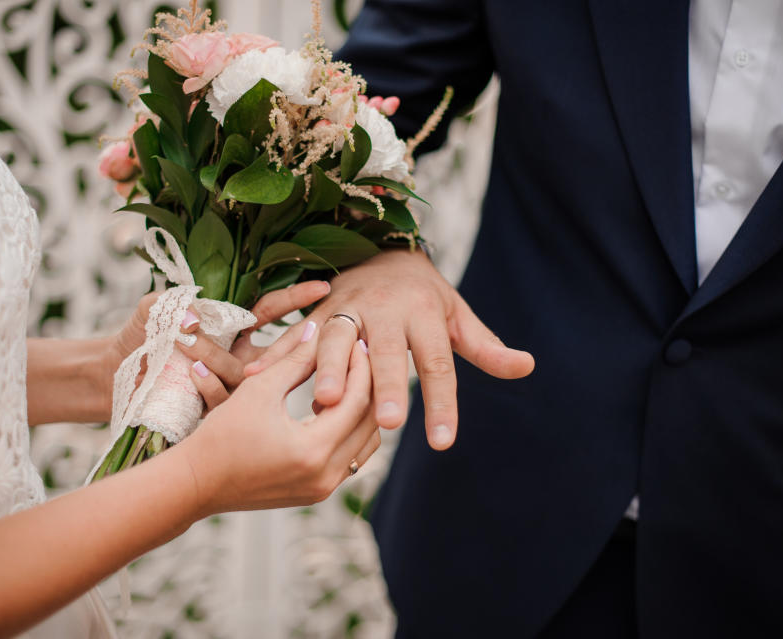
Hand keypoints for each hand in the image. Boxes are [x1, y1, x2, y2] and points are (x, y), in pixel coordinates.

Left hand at [105, 280, 331, 409]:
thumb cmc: (137, 339)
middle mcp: (239, 359)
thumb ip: (174, 299)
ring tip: (188, 338)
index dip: (297, 298)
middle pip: (275, 349)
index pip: (272, 310)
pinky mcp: (211, 412)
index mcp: (235, 330)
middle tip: (298, 330)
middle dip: (288, 340)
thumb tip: (199, 304)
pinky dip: (207, 385)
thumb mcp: (154, 309)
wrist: (109, 377)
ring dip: (216, 355)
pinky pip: (220, 401)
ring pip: (242, 375)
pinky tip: (191, 371)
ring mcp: (228, 387)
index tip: (324, 288)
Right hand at [180, 321, 379, 513]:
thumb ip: (295, 360)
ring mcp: (323, 489)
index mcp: (312, 450)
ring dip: (364, 410)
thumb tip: (317, 329)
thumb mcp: (259, 389)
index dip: (360, 367)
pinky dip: (351, 431)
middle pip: (368, 422)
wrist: (198, 483)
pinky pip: (350, 458)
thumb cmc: (221, 435)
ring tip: (354, 378)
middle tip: (363, 355)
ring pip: (365, 443)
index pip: (356, 400)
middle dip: (369, 385)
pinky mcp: (317, 493)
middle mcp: (325, 475)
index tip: (358, 341)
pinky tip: (338, 406)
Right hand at [244, 250, 534, 450]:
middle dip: (384, 386)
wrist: (384, 249)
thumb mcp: (457, 315)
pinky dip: (277, 354)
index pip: (438, 363)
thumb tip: (528, 366)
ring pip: (337, 338)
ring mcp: (349, 306)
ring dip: (328, 369)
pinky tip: (255, 376)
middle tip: (386, 423)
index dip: (441, 402)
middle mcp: (385, 309)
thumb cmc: (425, 295)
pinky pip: (296, 332)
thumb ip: (485, 346)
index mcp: (424, 314)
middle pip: (386, 351)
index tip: (442, 442)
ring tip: (322, 401)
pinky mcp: (319, 308)